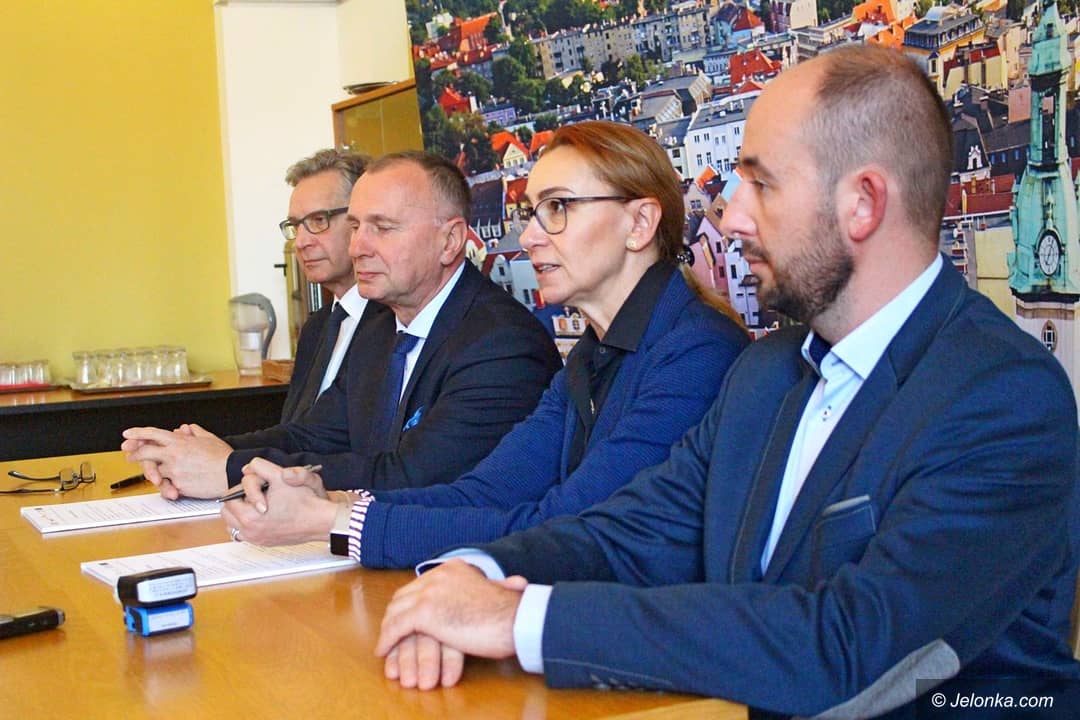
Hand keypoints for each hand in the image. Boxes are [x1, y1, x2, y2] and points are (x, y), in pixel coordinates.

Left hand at [121, 423, 231, 498]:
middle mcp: (174, 455)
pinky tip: (170, 487)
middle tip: (129, 454)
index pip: (153, 433)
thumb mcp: (209, 438)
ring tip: (153, 475)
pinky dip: (168, 485)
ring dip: (153, 473)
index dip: (137, 433)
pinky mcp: (178, 485)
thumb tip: (186, 428)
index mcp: (180, 442)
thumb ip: (195, 432)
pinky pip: (167, 485)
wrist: (231, 473)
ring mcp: (174, 470)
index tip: (127, 434)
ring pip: (155, 471)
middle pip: (145, 452)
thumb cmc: (223, 457)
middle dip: (134, 453)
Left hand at [219, 460, 336, 545]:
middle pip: (228, 513)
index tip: (256, 485)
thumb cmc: (305, 502)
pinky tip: (264, 516)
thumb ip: (260, 466)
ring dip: (242, 513)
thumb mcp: (281, 476)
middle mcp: (250, 532)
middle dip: (238, 501)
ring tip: (259, 504)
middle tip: (255, 494)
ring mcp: (257, 539)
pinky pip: (246, 534)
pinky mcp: (265, 543)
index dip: (242, 488)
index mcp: (249, 517)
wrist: (320, 520)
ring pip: (235, 524)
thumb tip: (248, 467)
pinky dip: (250, 524)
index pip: (229, 499)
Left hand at [376, 561, 526, 687]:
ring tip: (385, 644)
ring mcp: (429, 592)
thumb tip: (516, 582)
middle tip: (390, 631)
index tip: (406, 615)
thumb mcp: (501, 591)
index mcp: (454, 568)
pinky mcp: (424, 612)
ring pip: (396, 610)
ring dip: (387, 628)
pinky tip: (383, 650)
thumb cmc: (512, 612)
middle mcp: (438, 575)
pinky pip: (396, 627)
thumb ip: (498, 585)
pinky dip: (387, 640)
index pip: (421, 584)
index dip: (410, 601)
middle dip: (394, 614)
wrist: (514, 620)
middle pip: (405, 595)